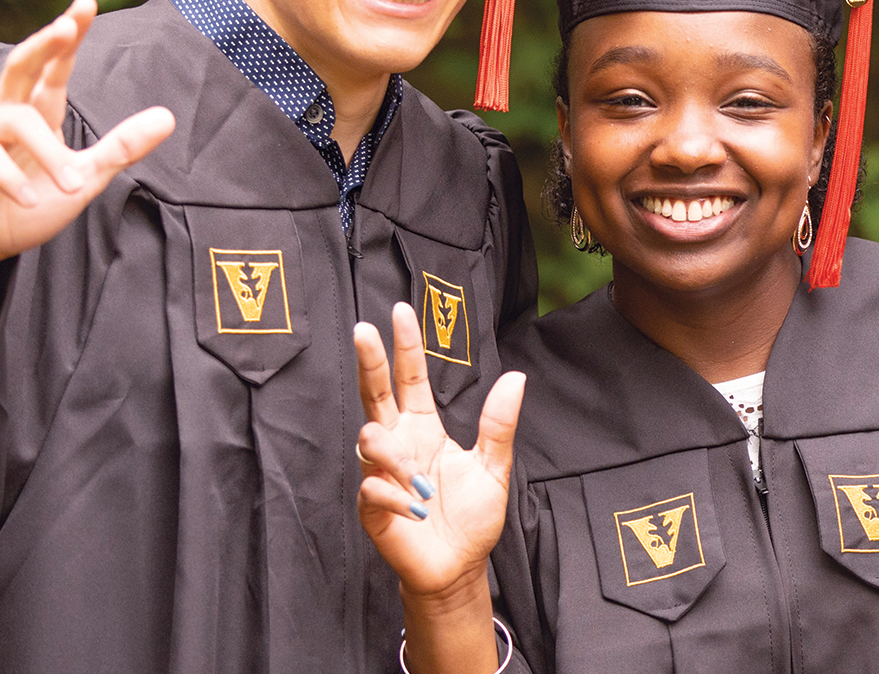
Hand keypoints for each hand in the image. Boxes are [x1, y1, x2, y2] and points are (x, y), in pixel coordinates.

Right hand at [0, 0, 174, 333]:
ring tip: (74, 187)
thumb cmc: (24, 209)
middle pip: (21, 65)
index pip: (53, 68)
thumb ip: (120, 148)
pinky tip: (28, 199)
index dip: (68, 37)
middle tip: (67, 25)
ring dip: (49, 154)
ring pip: (14, 120)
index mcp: (35, 113)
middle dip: (44, 43)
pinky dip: (9, 176)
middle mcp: (3, 113)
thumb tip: (168, 116)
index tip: (86, 3)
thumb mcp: (83, 179)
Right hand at [355, 302, 524, 603]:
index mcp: (424, 429)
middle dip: (370, 362)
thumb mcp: (494, 467)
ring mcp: (381, 474)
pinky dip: (396, 497)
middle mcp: (399, 445)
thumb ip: (499, 425)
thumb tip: (516, 377)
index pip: (409, 379)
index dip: (403, 347)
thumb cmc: (472, 518)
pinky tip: (417, 511)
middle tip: (363, 331)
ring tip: (424, 486)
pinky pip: (372, 489)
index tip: (399, 312)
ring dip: (396, 458)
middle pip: (375, 394)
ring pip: (370, 440)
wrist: (460, 566)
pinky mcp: (372, 507)